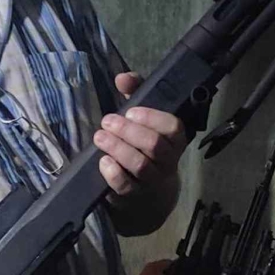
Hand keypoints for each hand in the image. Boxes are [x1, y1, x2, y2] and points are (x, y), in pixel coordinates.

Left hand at [95, 72, 187, 197]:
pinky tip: (103, 161)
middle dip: (128, 131)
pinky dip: (113, 173)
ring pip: (140, 165)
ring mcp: (152, 181)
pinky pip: (126, 186)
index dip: (152, 117)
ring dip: (118, 148)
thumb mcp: (144, 119)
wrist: (150, 195)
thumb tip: (122, 78)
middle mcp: (168, 161)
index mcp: (174, 141)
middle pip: (154, 145)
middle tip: (108, 121)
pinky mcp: (134, 196)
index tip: (131, 111)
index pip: (174, 127)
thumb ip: (136, 94)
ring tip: (100, 137)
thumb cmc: (145, 147)